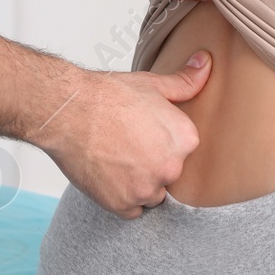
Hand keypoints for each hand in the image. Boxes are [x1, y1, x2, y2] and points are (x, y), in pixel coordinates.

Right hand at [34, 51, 213, 218]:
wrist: (69, 112)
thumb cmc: (107, 96)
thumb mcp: (152, 85)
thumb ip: (185, 82)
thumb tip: (206, 63)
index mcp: (185, 140)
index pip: (183, 153)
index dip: (162, 144)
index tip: (145, 135)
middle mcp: (171, 168)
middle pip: (168, 175)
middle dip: (152, 165)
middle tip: (128, 146)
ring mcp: (146, 189)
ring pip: (150, 194)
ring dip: (138, 184)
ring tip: (117, 161)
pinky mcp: (122, 204)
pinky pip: (131, 211)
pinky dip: (121, 198)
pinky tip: (109, 177)